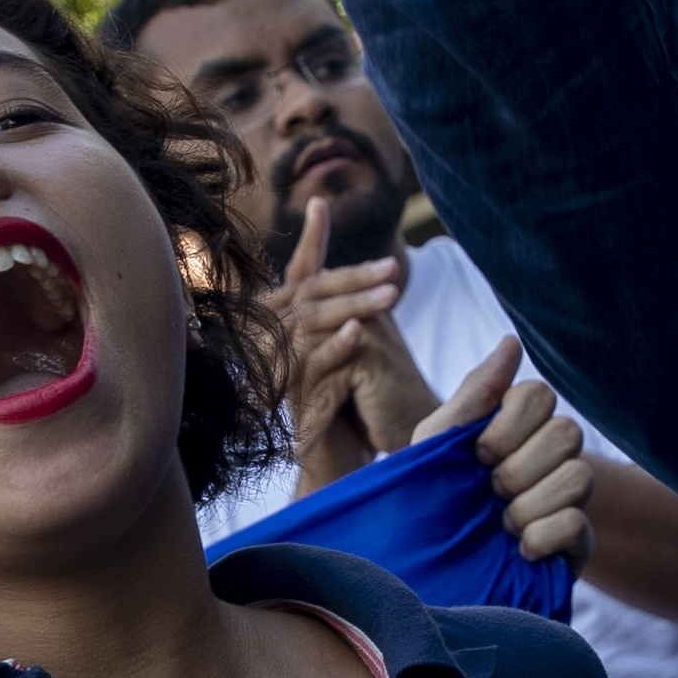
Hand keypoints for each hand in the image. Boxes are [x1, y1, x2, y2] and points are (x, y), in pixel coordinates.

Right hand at [282, 198, 438, 491]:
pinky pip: (311, 366)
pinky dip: (334, 346)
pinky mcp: (295, 402)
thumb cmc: (351, 414)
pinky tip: (359, 332)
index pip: (301, 275)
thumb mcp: (354, 361)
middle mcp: (282, 345)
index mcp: (293, 328)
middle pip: (310, 295)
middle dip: (352, 276)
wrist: (336, 473)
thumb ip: (354, 324)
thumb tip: (377, 282)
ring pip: (311, 325)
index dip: (310, 240)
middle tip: (394, 266)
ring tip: (392, 294)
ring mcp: (285, 373)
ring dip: (352, 305)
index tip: (320, 204)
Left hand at [419, 337, 593, 568]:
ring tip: (501, 525)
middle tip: (488, 493)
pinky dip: (543, 536)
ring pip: (579, 476)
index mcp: (517, 427)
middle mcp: (550, 458)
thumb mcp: (435, 442)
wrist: (419, 571)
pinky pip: (579, 524)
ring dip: (529, 504)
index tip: (476, 454)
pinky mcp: (576, 545)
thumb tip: (512, 341)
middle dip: (518, 467)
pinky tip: (520, 549)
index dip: (507, 426)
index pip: (540, 394)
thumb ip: (476, 394)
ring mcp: (567, 500)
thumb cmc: (422, 500)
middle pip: (567, 432)